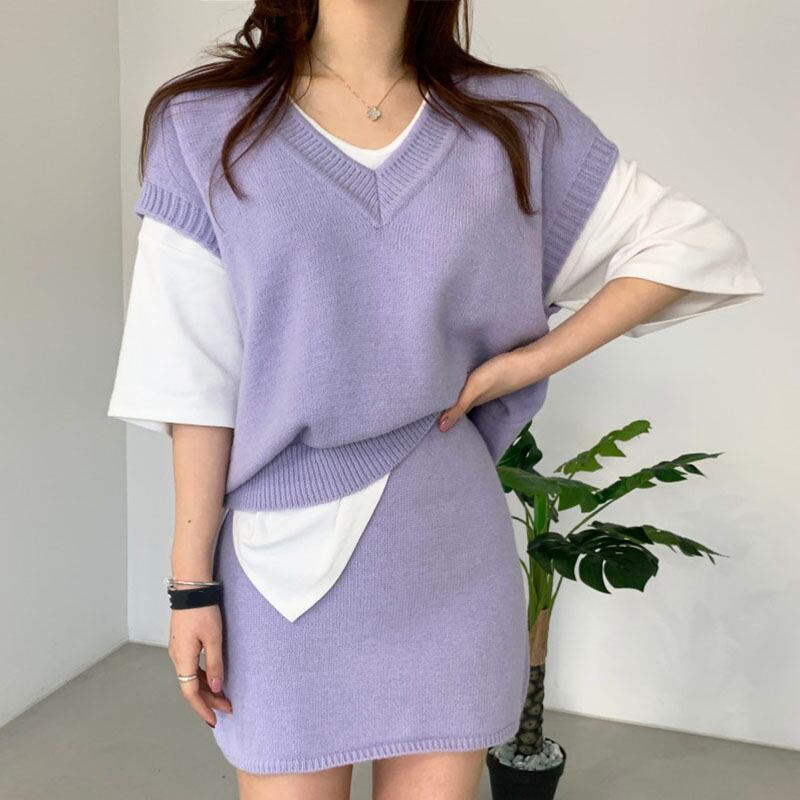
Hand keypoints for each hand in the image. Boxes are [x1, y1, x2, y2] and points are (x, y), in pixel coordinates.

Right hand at [168, 604, 231, 726]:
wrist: (191, 588)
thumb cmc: (203, 610)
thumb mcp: (214, 639)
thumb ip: (216, 664)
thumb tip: (216, 688)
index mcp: (182, 659)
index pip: (190, 693)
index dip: (203, 708)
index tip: (214, 720)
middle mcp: (176, 657)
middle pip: (191, 687)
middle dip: (208, 700)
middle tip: (227, 708)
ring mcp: (178, 649)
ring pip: (190, 677)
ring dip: (206, 688)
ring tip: (223, 695)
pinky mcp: (182, 642)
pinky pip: (190, 666)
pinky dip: (202, 676)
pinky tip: (213, 677)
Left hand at [438, 350, 524, 431]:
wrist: (529, 359)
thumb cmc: (502, 373)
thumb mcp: (475, 388)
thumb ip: (458, 406)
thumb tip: (441, 429)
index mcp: (473, 402)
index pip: (454, 415)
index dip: (441, 420)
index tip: (427, 424)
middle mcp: (478, 396)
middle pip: (459, 407)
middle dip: (446, 411)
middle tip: (430, 415)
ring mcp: (486, 387)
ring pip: (466, 397)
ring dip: (455, 399)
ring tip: (440, 400)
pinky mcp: (490, 375)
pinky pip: (473, 385)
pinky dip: (464, 387)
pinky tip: (460, 381)